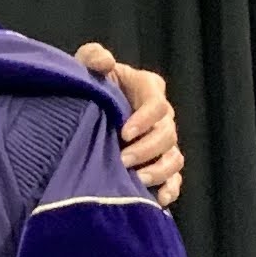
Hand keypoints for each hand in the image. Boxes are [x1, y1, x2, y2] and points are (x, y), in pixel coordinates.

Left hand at [75, 43, 182, 209]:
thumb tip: (105, 61)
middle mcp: (161, 116)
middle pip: (168, 134)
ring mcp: (162, 143)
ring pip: (174, 158)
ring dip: (159, 171)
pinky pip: (174, 179)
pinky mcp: (158, 164)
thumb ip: (93, 56)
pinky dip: (170, 190)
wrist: (81, 111)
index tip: (123, 132)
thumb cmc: (87, 85)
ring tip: (137, 180)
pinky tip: (157, 200)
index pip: (157, 104)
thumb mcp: (84, 65)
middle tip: (123, 160)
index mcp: (148, 89)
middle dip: (147, 149)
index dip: (145, 119)